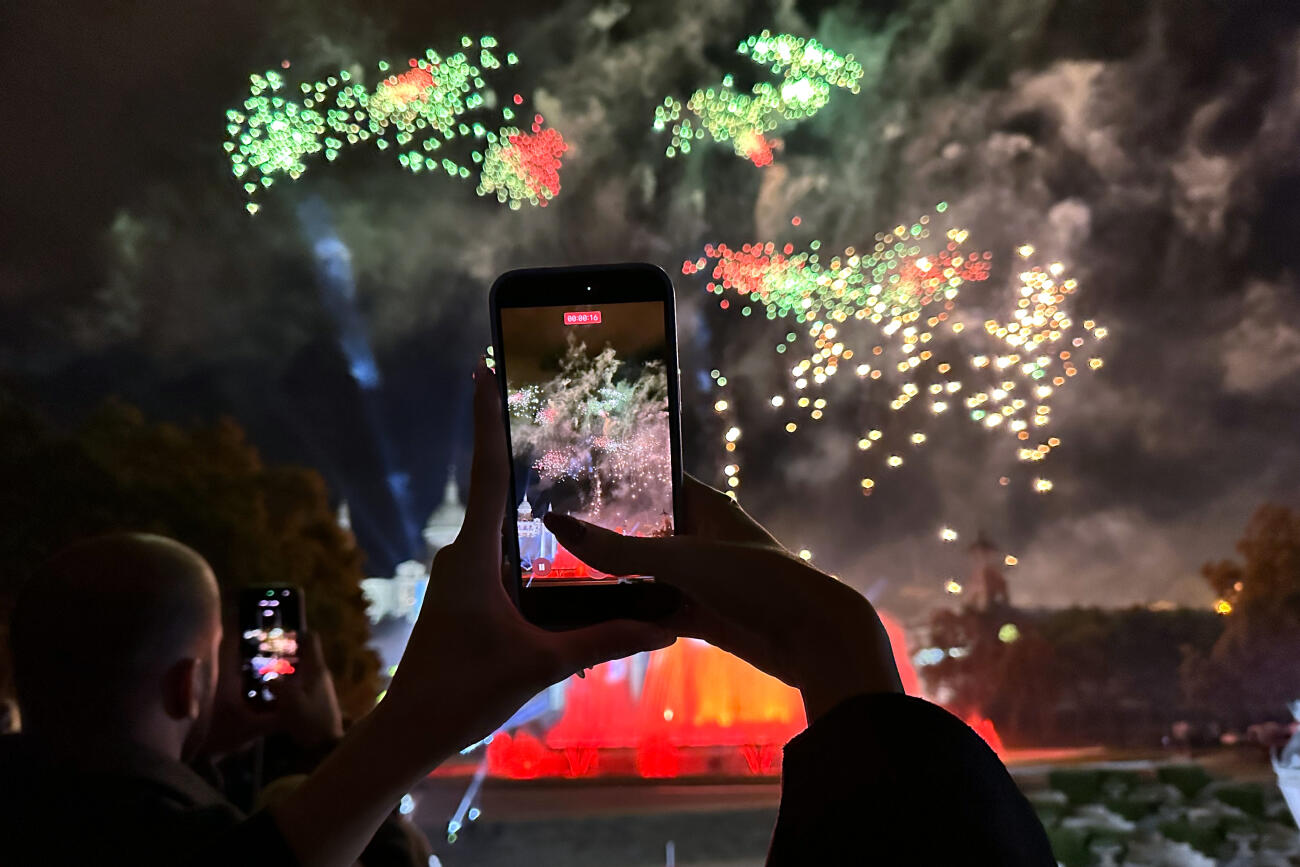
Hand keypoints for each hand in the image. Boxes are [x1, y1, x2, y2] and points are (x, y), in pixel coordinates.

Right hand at [267, 632, 343, 749]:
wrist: (326, 745)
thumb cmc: (311, 721)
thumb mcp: (290, 702)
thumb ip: (277, 685)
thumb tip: (268, 676)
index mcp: (316, 669)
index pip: (310, 639)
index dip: (295, 633)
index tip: (276, 637)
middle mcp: (319, 673)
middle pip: (304, 652)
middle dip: (285, 651)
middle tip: (264, 656)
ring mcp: (319, 686)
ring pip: (301, 668)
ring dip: (285, 668)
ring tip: (264, 672)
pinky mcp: (316, 698)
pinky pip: (300, 682)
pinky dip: (288, 682)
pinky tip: (274, 691)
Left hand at [379, 360, 674, 750]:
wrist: (410, 731)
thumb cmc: (464, 692)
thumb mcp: (542, 663)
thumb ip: (605, 639)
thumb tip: (665, 628)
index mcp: (474, 555)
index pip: (485, 473)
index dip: (486, 419)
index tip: (483, 368)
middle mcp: (462, 555)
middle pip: (496, 492)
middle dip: (522, 454)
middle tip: (553, 414)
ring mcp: (460, 575)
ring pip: (500, 531)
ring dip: (528, 508)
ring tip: (567, 479)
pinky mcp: (463, 596)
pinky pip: (498, 558)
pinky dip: (526, 547)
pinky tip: (555, 553)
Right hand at [543, 476, 902, 722]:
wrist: (811, 638)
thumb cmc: (756, 580)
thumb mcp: (681, 559)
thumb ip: (618, 548)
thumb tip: (557, 523)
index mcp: (706, 505)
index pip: (654, 482)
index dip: (617, 481)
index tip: (569, 480)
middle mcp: (703, 537)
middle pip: (645, 531)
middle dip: (607, 535)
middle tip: (551, 534)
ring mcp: (703, 578)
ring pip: (648, 575)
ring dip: (617, 579)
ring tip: (560, 573)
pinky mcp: (703, 615)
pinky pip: (658, 610)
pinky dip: (634, 613)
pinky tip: (595, 615)